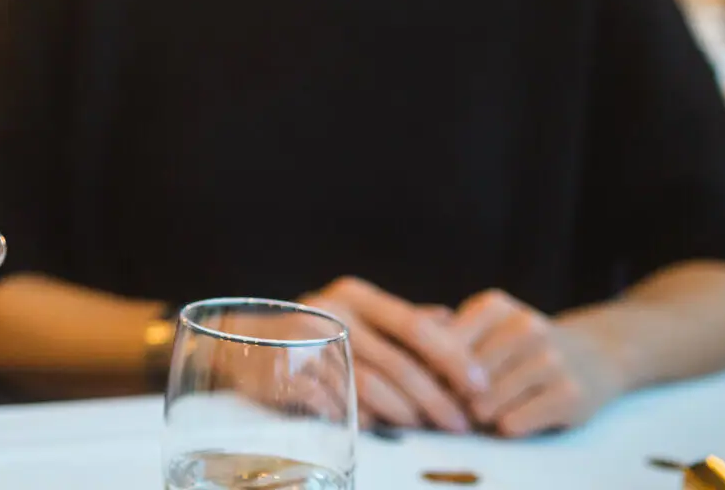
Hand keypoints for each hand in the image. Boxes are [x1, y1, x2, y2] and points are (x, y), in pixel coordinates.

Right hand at [303, 277, 483, 434]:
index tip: (480, 385)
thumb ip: (403, 319)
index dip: (452, 358)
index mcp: (355, 296)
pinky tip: (377, 426)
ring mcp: (306, 345)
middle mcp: (331, 314)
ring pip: (370, 388)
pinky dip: (362, 419)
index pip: (414, 325)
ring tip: (423, 427)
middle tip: (460, 423)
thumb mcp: (357, 312)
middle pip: (397, 363)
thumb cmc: (314, 329)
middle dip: (436, 399)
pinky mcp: (287, 375)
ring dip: (403, 413)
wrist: (244, 340)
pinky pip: (337, 405)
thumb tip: (453, 320)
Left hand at [450, 290, 625, 436]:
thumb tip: (424, 380)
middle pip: (461, 379)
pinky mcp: (570, 395)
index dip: (434, 371)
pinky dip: (506, 427)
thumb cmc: (522, 348)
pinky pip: (512, 424)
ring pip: (484, 405)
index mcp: (496, 306)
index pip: (441, 346)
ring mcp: (551, 360)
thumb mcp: (487, 329)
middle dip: (456, 397)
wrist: (594, 355)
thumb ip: (448, 344)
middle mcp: (525, 327)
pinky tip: (516, 417)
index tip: (438, 380)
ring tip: (489, 410)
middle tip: (465, 402)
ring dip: (481, 416)